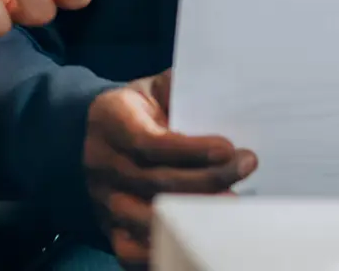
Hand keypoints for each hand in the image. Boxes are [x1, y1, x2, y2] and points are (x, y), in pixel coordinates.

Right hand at [84, 71, 256, 267]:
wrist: (93, 136)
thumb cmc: (136, 111)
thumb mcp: (150, 88)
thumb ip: (176, 87)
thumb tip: (213, 90)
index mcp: (111, 122)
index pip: (150, 142)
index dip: (190, 149)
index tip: (228, 149)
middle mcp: (103, 164)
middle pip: (158, 182)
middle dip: (208, 179)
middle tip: (246, 168)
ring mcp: (105, 201)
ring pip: (150, 219)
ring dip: (195, 215)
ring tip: (233, 205)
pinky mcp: (110, 230)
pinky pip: (133, 251)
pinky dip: (167, 248)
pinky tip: (200, 235)